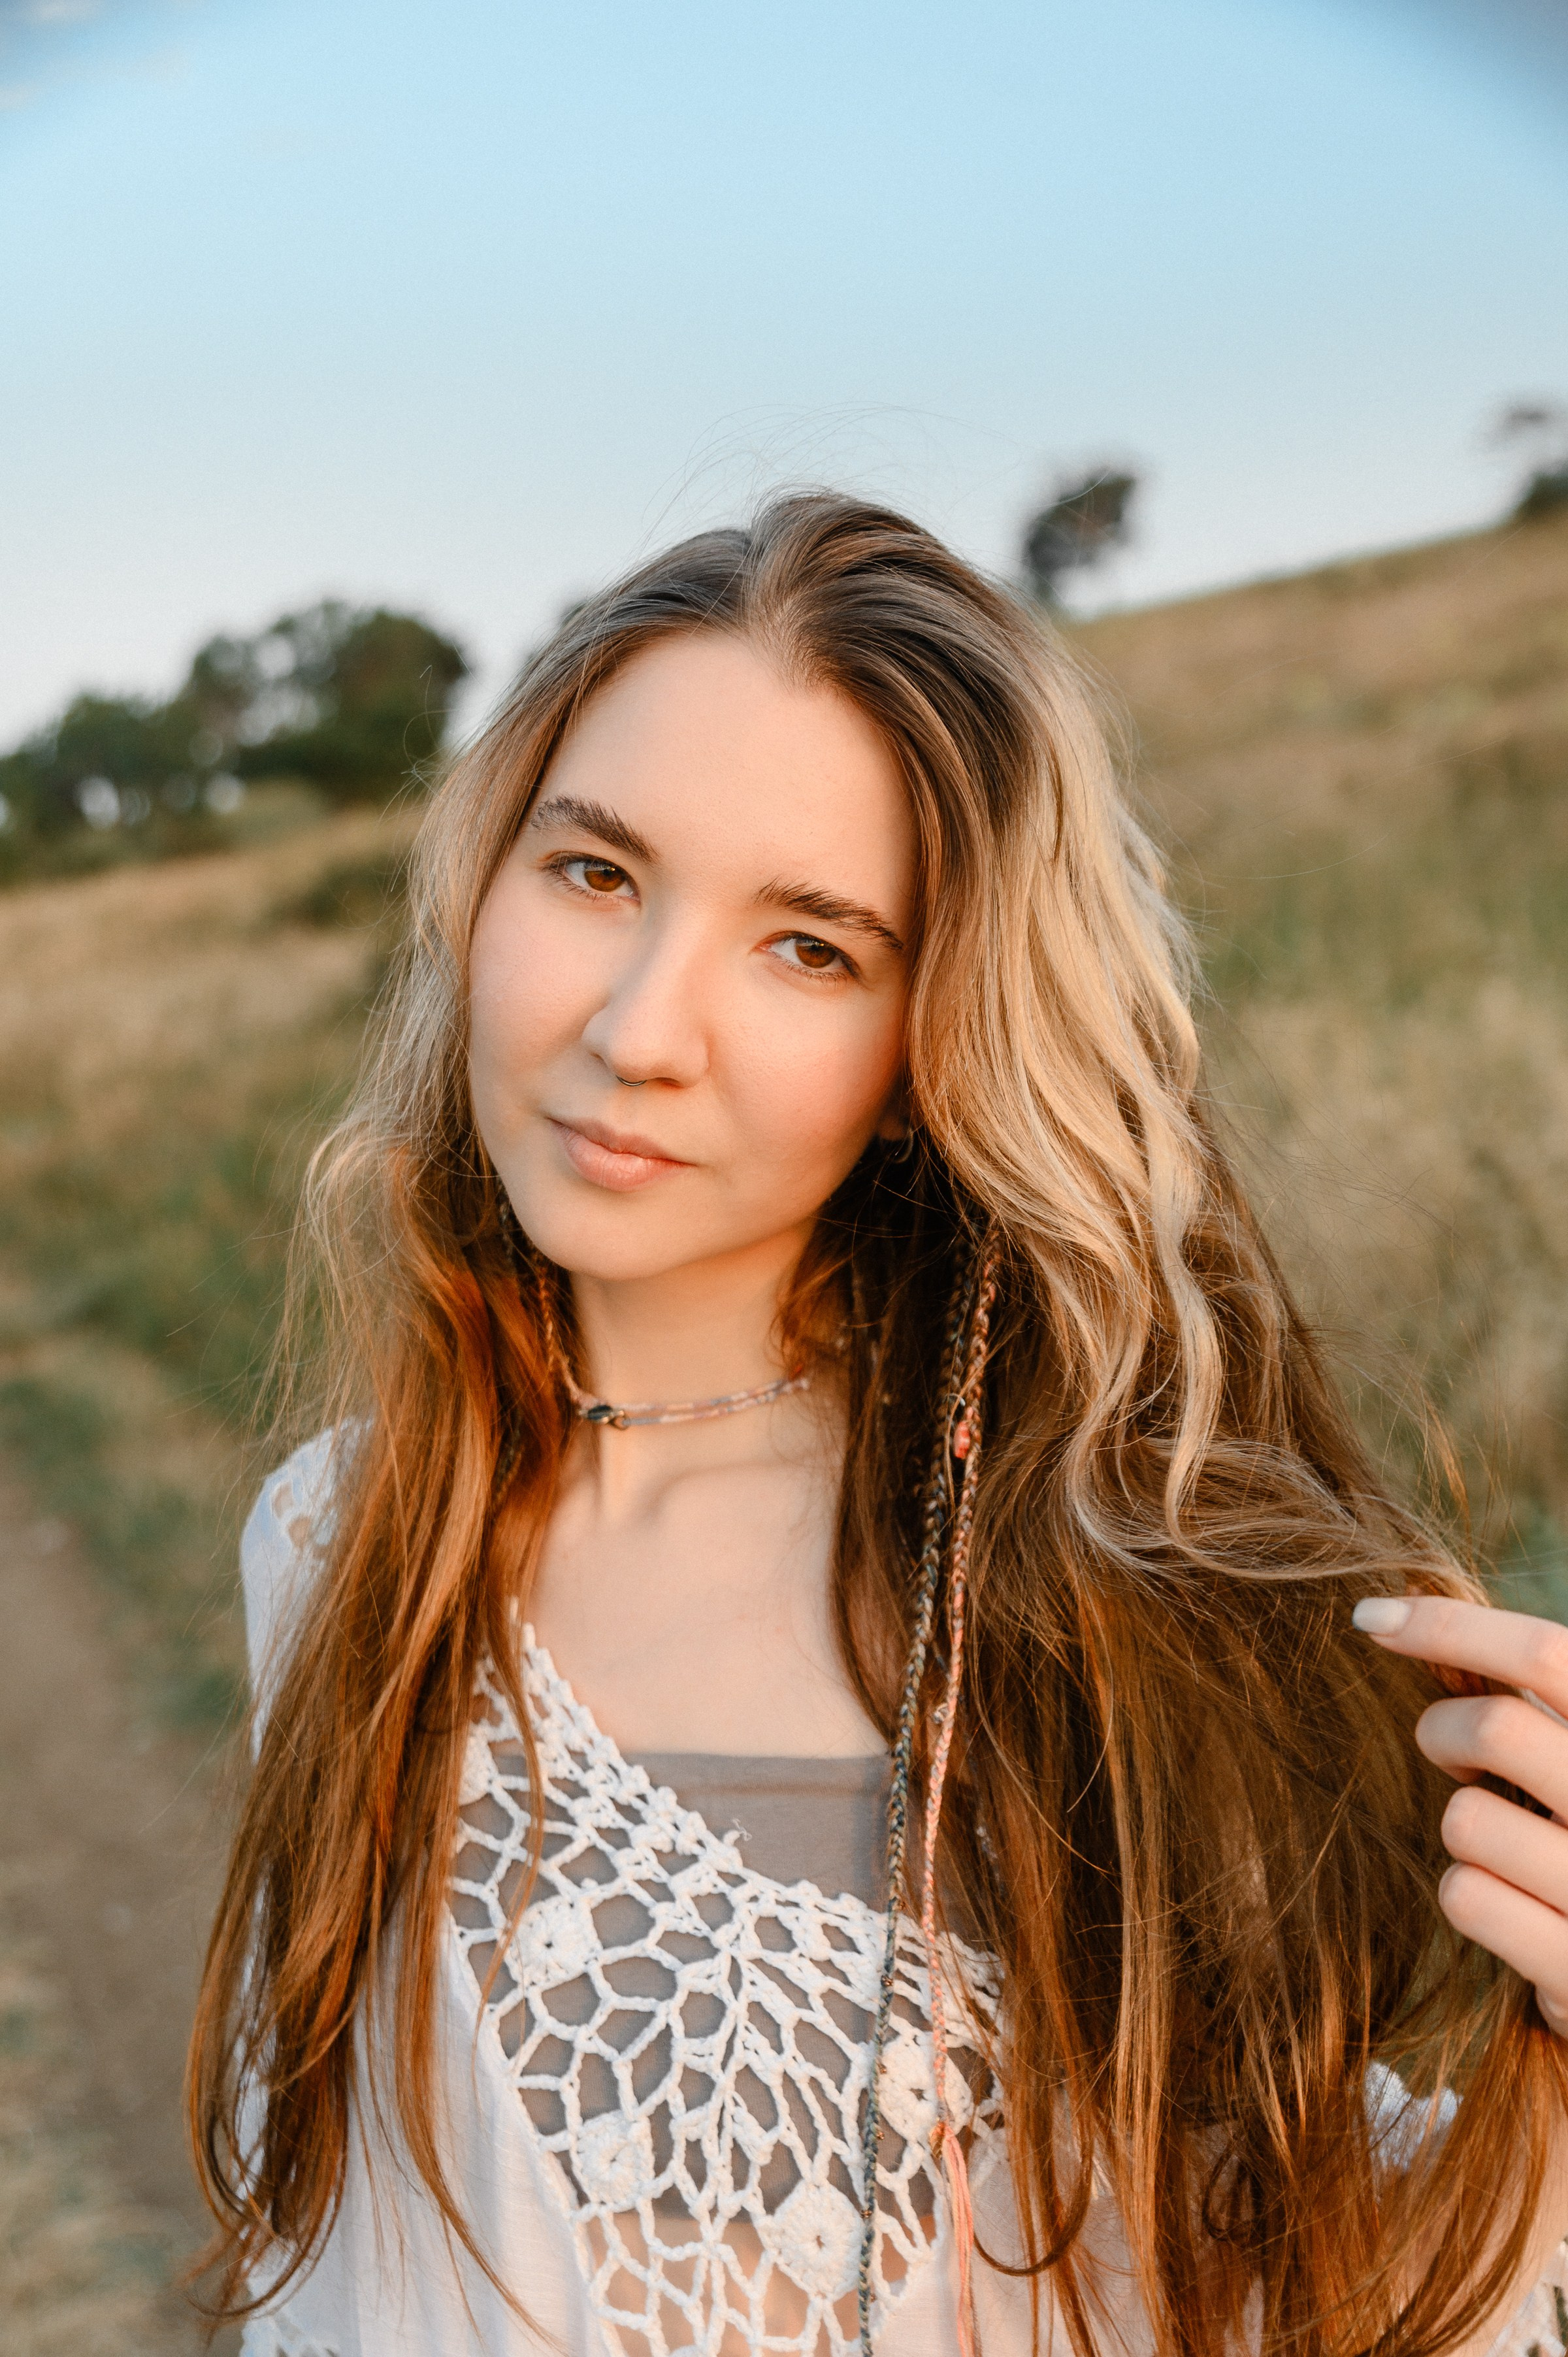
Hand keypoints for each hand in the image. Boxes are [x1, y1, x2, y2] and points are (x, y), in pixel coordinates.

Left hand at [1354, 1593, 1567, 2034]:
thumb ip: (1538, 1709)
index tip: (1370, 1618)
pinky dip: (1468, 1896)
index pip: (1549, 1656)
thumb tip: (1418, 1620)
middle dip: (1443, 1732)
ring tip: (1507, 1849)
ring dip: (1464, 1829)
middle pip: (1497, 1729)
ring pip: (1467, 1820)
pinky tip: (1511, 1912)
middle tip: (1448, 1753)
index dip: (1452, 1627)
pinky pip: (1467, 1897)